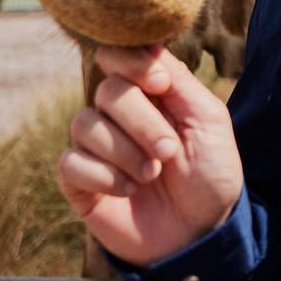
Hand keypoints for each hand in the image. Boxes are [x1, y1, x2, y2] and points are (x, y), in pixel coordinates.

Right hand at [57, 45, 244, 267]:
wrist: (201, 233)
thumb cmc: (210, 173)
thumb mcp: (208, 120)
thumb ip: (179, 81)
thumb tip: (149, 47)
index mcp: (149, 92)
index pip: (119, 56)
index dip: (132, 63)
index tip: (160, 85)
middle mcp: (117, 113)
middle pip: (107, 91)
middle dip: (142, 122)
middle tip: (168, 151)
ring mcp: (96, 146)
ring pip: (84, 124)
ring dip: (124, 152)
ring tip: (152, 175)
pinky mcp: (79, 181)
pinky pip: (70, 162)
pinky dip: (103, 177)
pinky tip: (129, 191)